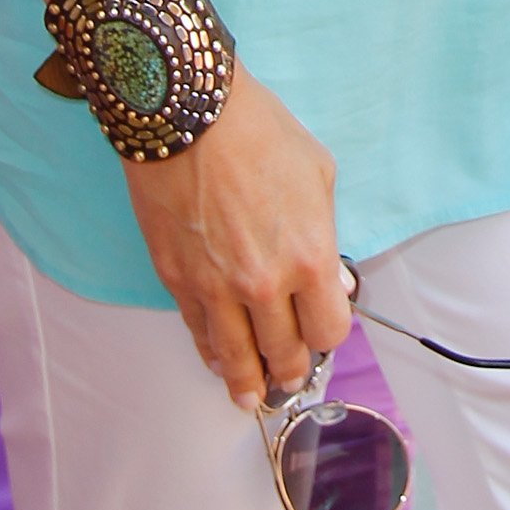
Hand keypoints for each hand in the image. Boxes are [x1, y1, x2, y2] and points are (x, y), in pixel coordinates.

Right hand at [123, 64, 353, 410]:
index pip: (329, 329)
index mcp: (309, 257)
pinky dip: (211, 354)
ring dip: (248, 383)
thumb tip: (332, 282)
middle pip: (284, 353)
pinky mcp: (177, 281)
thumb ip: (327, 233)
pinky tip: (219, 362)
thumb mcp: (318, 173)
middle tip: (291, 374)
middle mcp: (265, 285)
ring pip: (236, 360)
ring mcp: (216, 288)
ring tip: (253, 395)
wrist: (190, 114)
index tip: (324, 330)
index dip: (328, 335)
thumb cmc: (259, 132)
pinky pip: (198, 335)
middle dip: (292, 367)